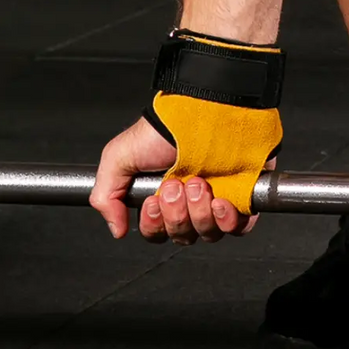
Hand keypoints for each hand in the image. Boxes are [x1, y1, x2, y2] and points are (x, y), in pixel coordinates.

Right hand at [90, 117, 265, 243]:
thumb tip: (116, 229)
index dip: (154, 224)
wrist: (205, 113)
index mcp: (161, 195)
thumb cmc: (165, 130)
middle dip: (176, 214)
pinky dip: (227, 220)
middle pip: (181, 236)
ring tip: (198, 183)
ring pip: (207, 234)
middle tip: (175, 184)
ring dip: (199, 213)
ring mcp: (215, 200)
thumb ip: (106, 195)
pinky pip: (237, 228)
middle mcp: (188, 201)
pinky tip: (220, 200)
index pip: (156, 232)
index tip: (153, 202)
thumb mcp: (119, 156)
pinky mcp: (241, 198)